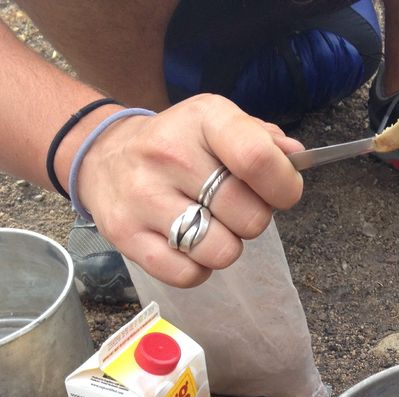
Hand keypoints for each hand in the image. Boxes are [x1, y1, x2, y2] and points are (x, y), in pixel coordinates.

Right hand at [75, 95, 304, 287]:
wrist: (103, 156)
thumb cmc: (179, 144)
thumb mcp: (219, 125)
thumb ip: (263, 141)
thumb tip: (295, 158)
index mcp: (204, 119)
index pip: (257, 159)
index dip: (284, 187)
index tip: (282, 193)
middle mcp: (169, 154)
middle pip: (248, 216)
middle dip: (253, 219)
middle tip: (233, 209)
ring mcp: (143, 197)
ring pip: (221, 251)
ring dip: (226, 247)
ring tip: (209, 226)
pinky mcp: (126, 236)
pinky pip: (188, 275)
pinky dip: (197, 269)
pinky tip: (188, 246)